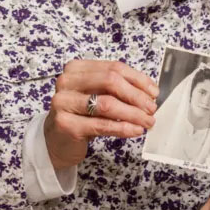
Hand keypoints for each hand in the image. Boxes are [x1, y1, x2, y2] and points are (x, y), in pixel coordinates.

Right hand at [44, 60, 158, 169]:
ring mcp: (63, 102)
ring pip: (107, 104)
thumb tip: (150, 93)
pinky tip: (135, 130)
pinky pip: (101, 125)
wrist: (55, 141)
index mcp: (76, 68)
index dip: (138, 79)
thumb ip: (117, 89)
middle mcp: (67, 81)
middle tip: (152, 108)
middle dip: (136, 96)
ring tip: (147, 121)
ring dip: (133, 113)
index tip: (154, 92)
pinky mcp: (65, 124)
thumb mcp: (96, 96)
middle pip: (110, 81)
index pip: (114, 68)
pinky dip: (122, 128)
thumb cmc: (80, 116)